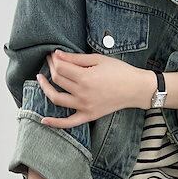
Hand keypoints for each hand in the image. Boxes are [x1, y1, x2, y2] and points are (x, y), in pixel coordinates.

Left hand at [36, 49, 153, 128]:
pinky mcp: (88, 116)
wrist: (136, 88)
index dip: (53, 59)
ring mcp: (84, 106)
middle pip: (57, 79)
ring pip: (56, 98)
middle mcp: (82, 93)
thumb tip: (57, 54)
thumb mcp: (98, 59)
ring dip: (45, 88)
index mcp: (85, 77)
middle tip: (50, 61)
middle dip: (51, 68)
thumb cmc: (120, 71)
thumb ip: (76, 58)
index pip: (60, 67)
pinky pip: (68, 123)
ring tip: (41, 79)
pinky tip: (43, 120)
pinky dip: (55, 123)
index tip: (52, 54)